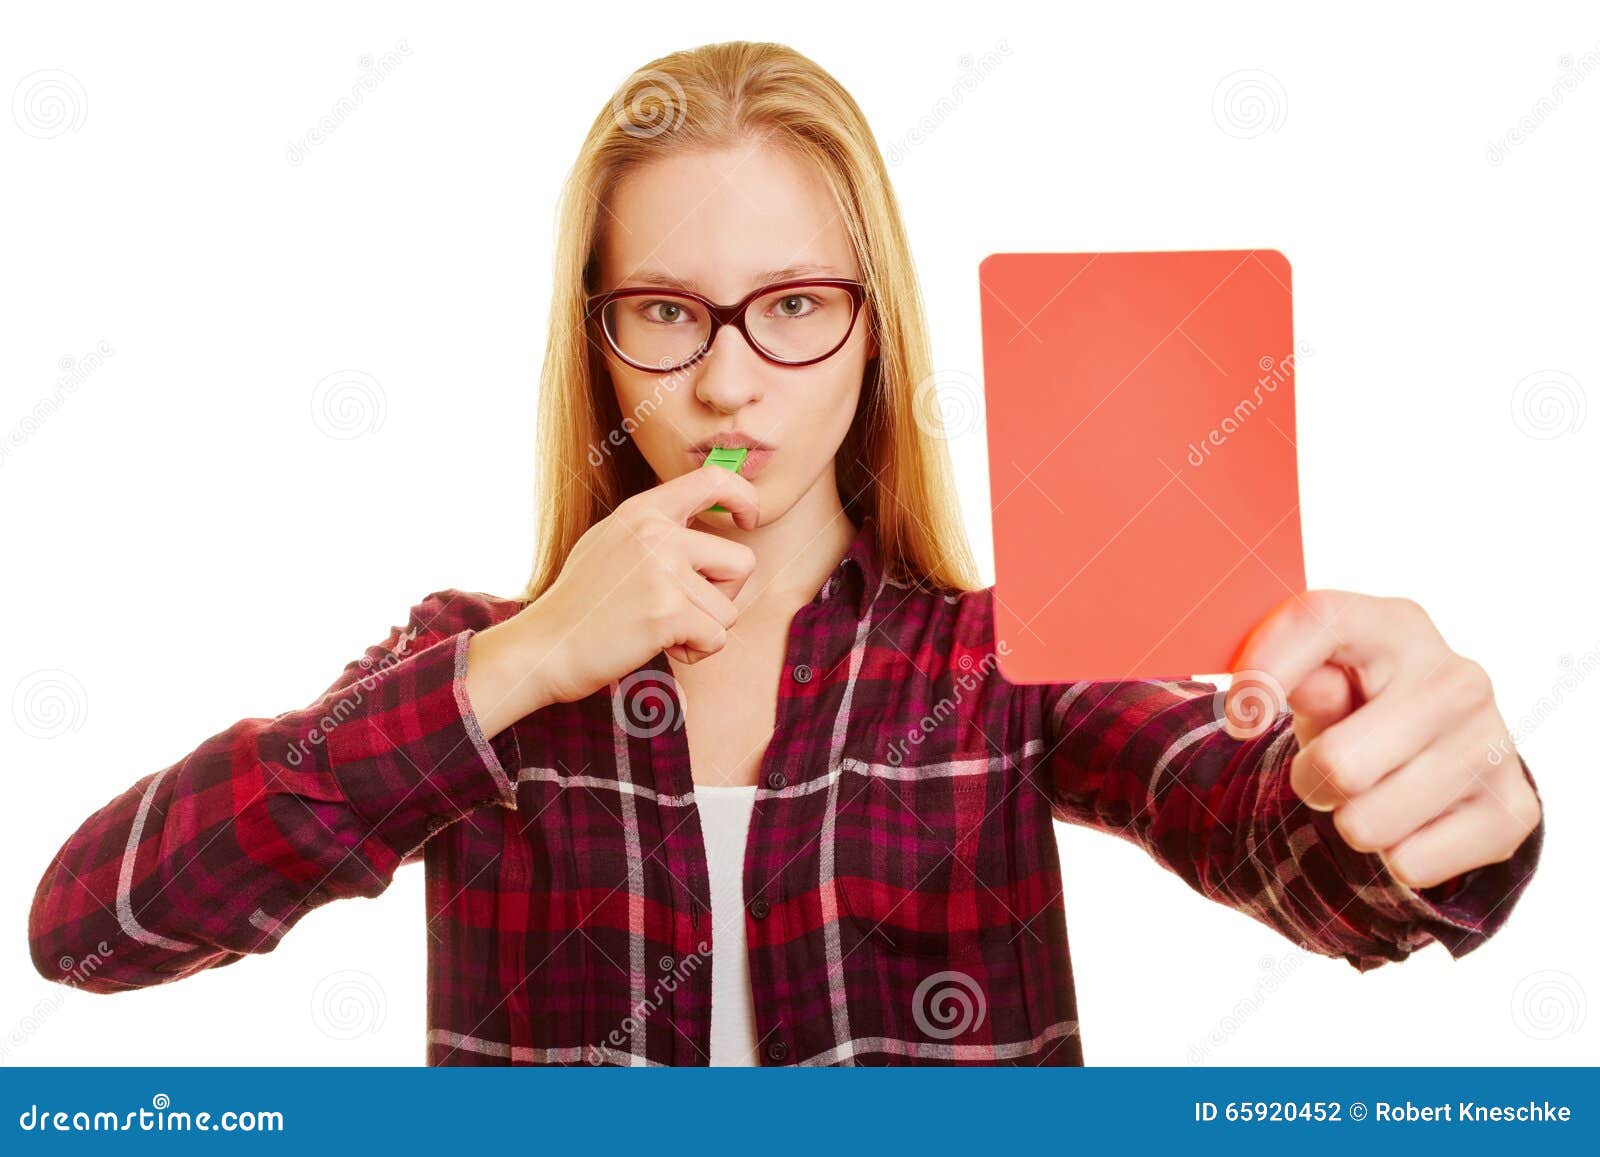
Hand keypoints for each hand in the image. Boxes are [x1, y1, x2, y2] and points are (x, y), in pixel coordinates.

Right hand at [466, 463, 759, 727]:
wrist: (543, 648)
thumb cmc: (579, 604)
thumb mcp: (611, 542)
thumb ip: (655, 528)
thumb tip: (709, 514)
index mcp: (642, 511)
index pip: (714, 480)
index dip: (744, 498)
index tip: (746, 521)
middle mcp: (656, 534)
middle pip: (742, 562)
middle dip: (724, 595)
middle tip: (683, 608)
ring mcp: (662, 572)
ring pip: (729, 609)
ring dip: (703, 629)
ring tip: (658, 628)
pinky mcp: (667, 612)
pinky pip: (717, 638)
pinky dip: (696, 651)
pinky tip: (660, 646)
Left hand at [1221, 590, 1541, 890]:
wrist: (1438, 753)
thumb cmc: (1356, 705)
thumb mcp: (1316, 680)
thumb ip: (1287, 677)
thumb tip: (1257, 698)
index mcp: (1395, 623)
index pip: (1318, 622)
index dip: (1265, 672)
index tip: (1239, 720)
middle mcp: (1456, 677)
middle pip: (1340, 765)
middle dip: (1313, 781)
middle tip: (1329, 770)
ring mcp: (1493, 742)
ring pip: (1368, 825)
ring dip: (1351, 822)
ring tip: (1372, 792)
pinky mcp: (1513, 808)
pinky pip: (1410, 864)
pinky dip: (1395, 857)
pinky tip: (1414, 819)